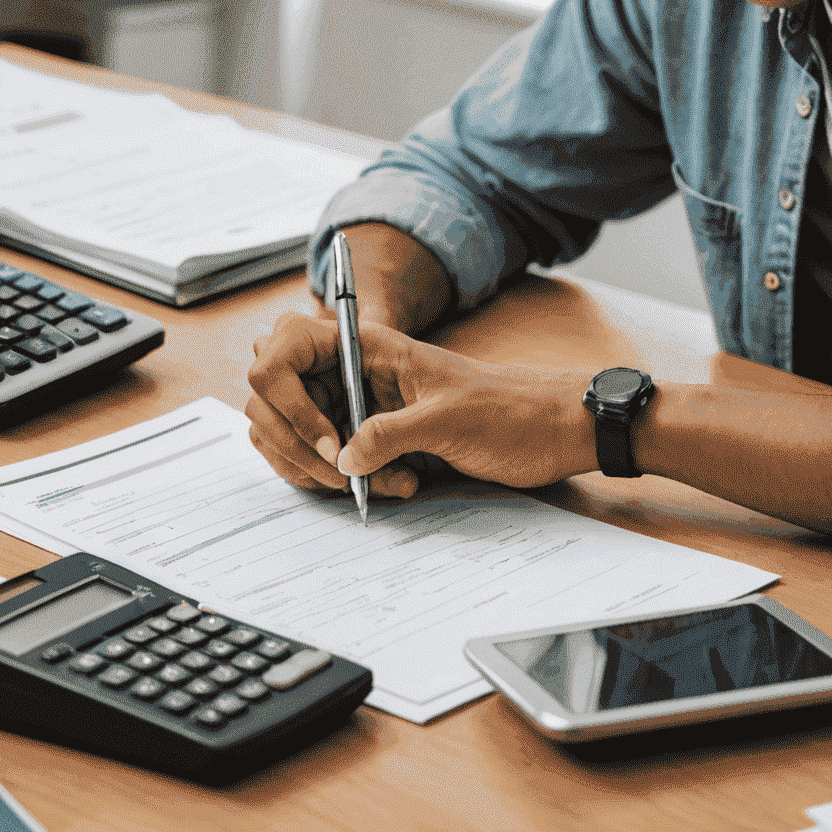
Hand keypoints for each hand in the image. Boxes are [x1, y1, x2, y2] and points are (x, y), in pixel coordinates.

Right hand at [246, 311, 594, 499]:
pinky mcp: (371, 437)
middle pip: (279, 398)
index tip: (329, 441)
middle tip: (349, 473)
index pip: (283, 349)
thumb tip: (341, 458)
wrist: (552, 431)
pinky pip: (330, 460)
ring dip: (331, 470)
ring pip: (301, 437)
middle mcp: (354, 371)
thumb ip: (387, 434)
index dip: (289, 398)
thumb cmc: (510, 411)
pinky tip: (397, 484)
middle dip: (305, 445)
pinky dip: (351, 481)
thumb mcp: (447, 421)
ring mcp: (358, 404)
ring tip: (393, 480)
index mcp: (367, 347)